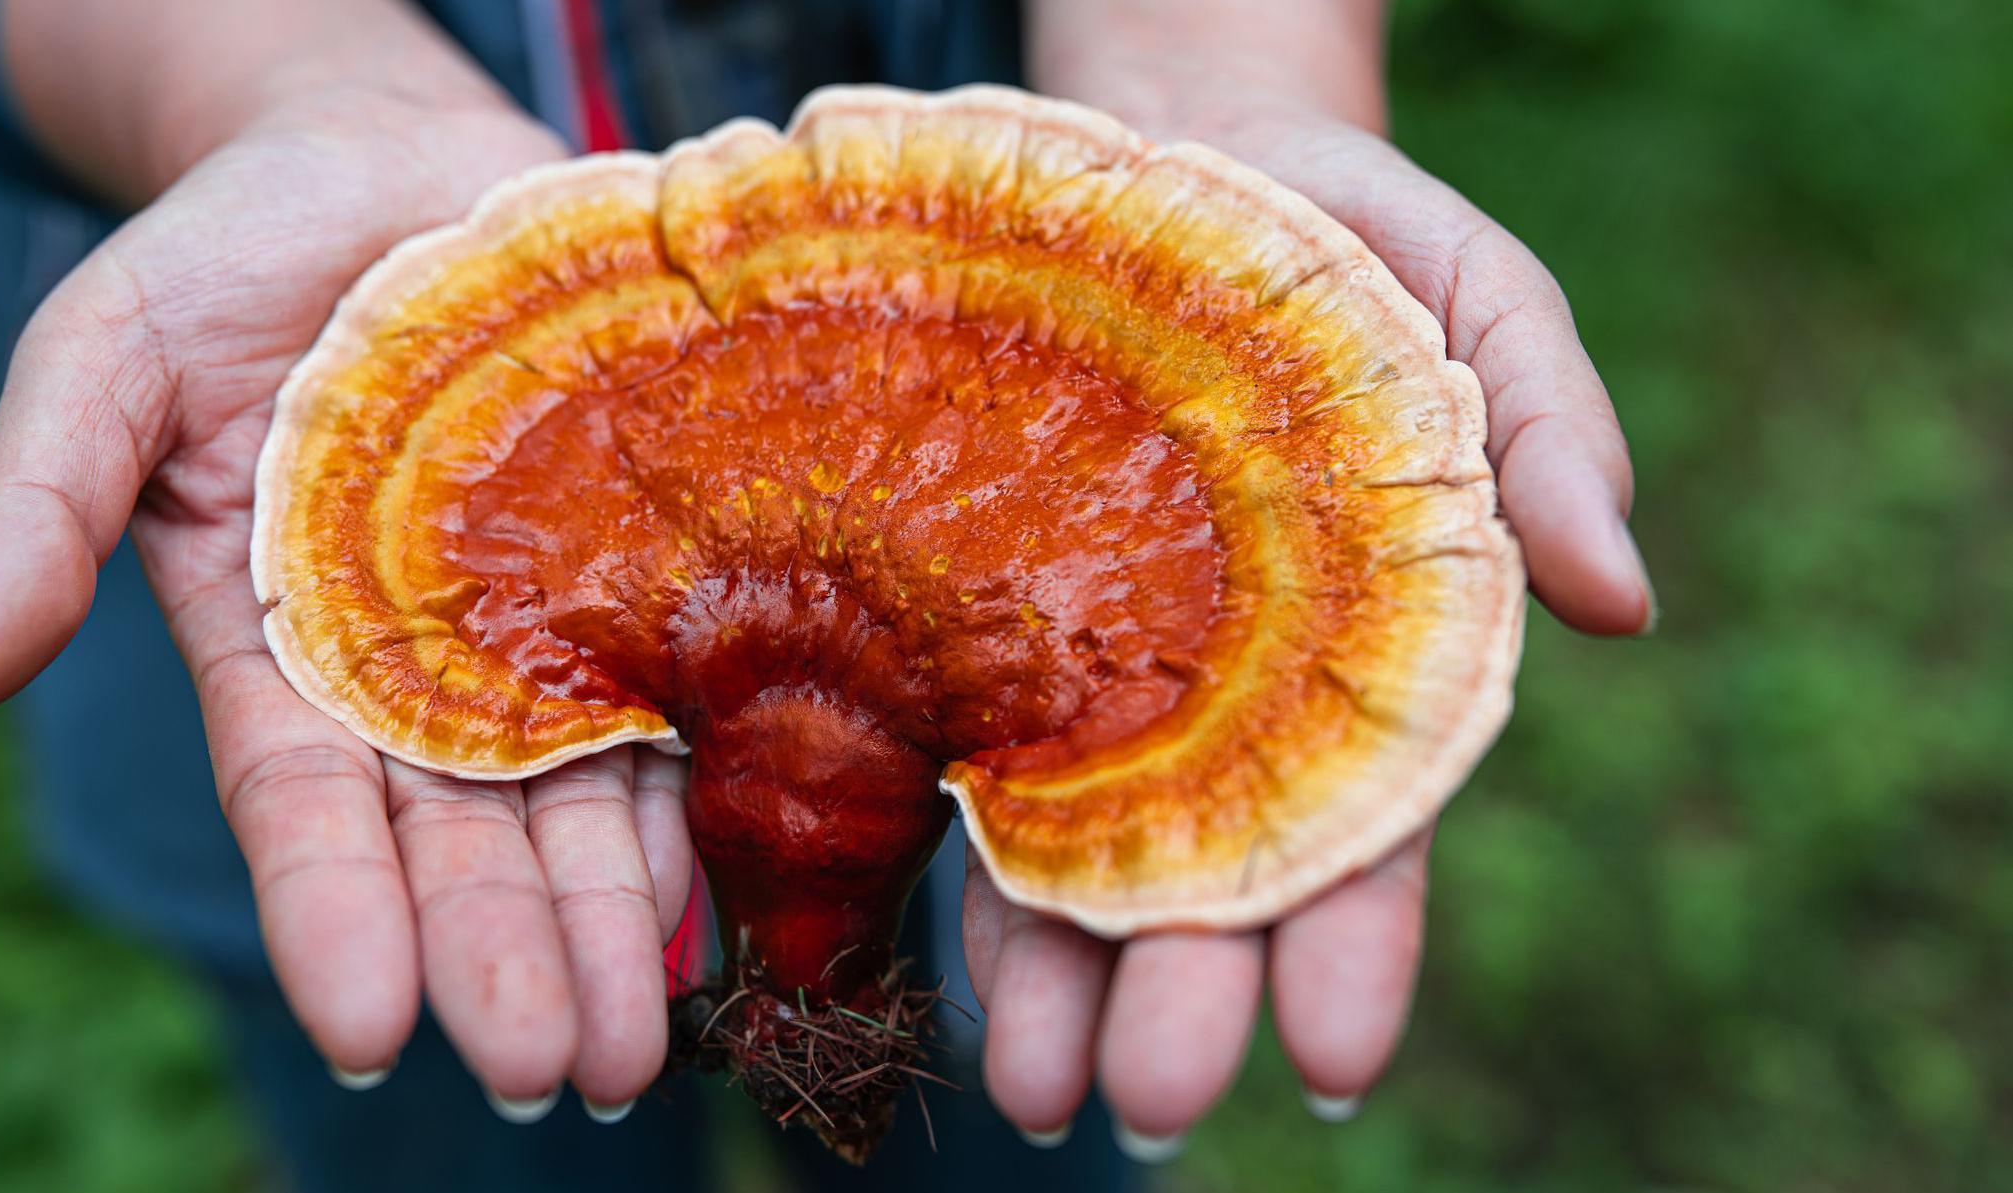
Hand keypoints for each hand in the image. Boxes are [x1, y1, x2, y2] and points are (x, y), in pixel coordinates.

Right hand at [0, 91, 694, 1109]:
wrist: (402, 164)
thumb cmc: (237, 251)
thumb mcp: (110, 356)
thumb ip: (41, 508)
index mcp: (280, 644)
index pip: (307, 806)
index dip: (338, 916)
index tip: (373, 1030)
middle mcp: (414, 668)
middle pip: (461, 837)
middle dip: (503, 957)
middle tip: (549, 1074)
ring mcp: (535, 630)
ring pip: (575, 804)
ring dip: (607, 929)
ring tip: (636, 1047)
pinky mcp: (635, 578)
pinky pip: (674, 704)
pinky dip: (692, 805)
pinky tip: (720, 900)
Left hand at [960, 114, 1651, 1145]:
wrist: (1173, 165)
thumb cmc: (1354, 245)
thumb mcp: (1485, 301)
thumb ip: (1558, 439)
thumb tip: (1627, 604)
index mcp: (1366, 653)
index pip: (1371, 828)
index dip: (1357, 945)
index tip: (1330, 1058)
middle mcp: (1230, 698)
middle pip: (1212, 873)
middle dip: (1184, 996)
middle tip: (1147, 1102)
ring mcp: (1101, 673)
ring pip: (1078, 852)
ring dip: (1055, 976)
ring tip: (1028, 1090)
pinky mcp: (988, 623)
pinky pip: (964, 754)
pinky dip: (955, 856)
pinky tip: (942, 957)